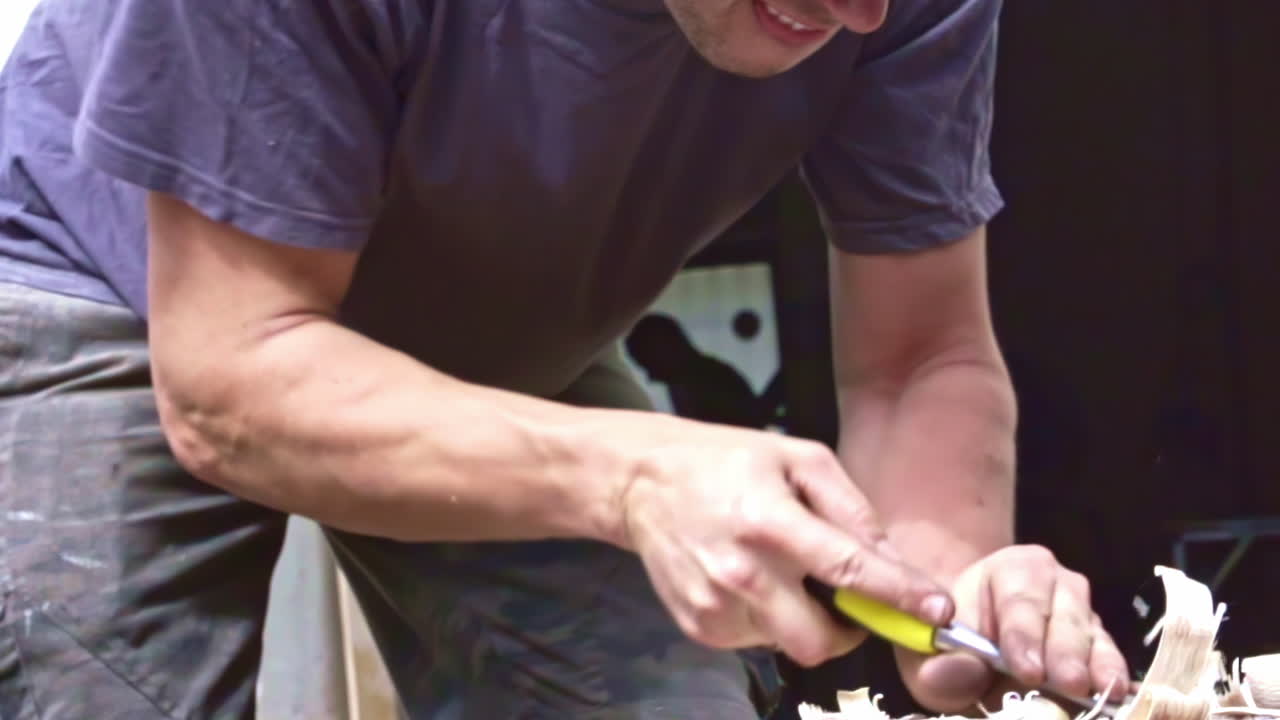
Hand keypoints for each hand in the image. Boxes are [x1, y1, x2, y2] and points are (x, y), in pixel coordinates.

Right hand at [614, 417, 954, 667]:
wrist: (643, 482)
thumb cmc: (726, 462)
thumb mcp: (797, 458)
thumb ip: (849, 508)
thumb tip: (891, 559)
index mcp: (769, 520)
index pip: (848, 569)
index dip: (900, 595)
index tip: (938, 612)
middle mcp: (740, 572)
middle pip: (819, 641)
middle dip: (846, 630)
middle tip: (846, 601)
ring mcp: (714, 605)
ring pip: (788, 645)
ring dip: (802, 621)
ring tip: (781, 574)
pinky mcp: (698, 626)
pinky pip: (756, 642)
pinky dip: (768, 621)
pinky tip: (751, 581)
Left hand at [892, 545, 1130, 712]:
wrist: (975, 648)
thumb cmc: (952, 642)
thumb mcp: (931, 652)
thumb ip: (938, 663)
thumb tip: (960, 671)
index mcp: (1008, 570)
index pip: (1018, 598)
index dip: (1023, 634)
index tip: (1027, 668)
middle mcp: (1053, 582)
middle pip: (1063, 614)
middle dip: (1064, 652)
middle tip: (1068, 682)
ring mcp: (1082, 612)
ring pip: (1091, 634)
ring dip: (1096, 665)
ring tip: (1101, 690)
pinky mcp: (1100, 642)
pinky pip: (1110, 655)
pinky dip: (1114, 675)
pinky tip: (1119, 693)